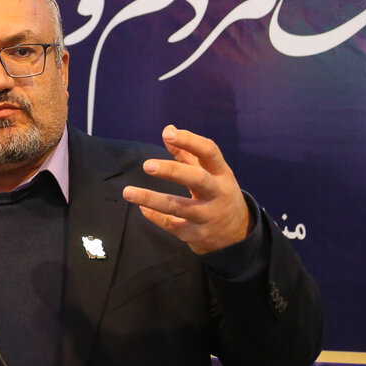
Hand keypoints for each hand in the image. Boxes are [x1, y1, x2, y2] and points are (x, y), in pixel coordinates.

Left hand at [122, 125, 251, 255]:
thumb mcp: (210, 173)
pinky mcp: (196, 235)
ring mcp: (207, 216)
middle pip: (196, 179)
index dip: (190, 141)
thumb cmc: (218, 193)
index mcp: (221, 173)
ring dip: (151, 199)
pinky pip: (171, 225)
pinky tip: (142, 207)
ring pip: (178, 207)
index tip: (168, 133)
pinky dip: (154, 215)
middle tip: (147, 165)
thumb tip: (168, 129)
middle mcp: (217, 193)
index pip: (209, 152)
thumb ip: (187, 153)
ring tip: (128, 192)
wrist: (237, 234)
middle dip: (171, 171)